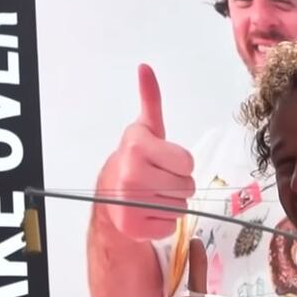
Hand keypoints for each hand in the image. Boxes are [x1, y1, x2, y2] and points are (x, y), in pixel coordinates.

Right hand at [100, 64, 195, 239]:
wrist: (110, 193)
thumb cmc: (136, 160)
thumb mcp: (146, 128)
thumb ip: (150, 99)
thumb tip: (145, 68)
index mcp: (137, 147)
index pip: (187, 162)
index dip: (180, 163)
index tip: (165, 161)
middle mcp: (131, 175)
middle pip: (186, 186)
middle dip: (178, 183)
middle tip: (159, 179)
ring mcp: (130, 204)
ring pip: (180, 206)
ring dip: (172, 202)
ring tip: (153, 194)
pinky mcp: (134, 227)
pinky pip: (170, 225)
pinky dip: (164, 221)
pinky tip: (149, 211)